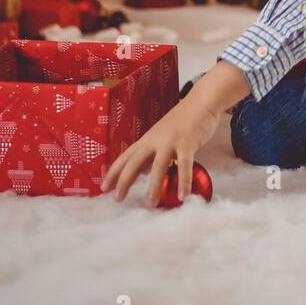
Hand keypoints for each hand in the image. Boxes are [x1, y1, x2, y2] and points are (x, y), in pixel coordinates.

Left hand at [99, 93, 220, 206]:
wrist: (202, 101)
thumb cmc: (184, 119)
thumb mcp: (162, 135)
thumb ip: (152, 152)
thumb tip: (142, 172)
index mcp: (148, 138)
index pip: (126, 157)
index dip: (113, 172)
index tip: (103, 188)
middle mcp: (156, 140)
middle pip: (135, 161)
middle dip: (124, 181)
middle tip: (118, 199)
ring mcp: (171, 141)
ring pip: (158, 165)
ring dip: (154, 185)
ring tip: (151, 203)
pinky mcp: (188, 143)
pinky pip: (184, 164)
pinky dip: (184, 181)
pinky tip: (183, 195)